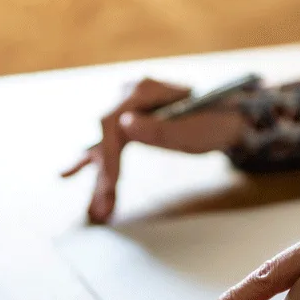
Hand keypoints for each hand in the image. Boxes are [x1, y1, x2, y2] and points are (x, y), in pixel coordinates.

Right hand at [60, 78, 246, 223]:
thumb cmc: (215, 122)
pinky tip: (68, 173)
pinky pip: (110, 145)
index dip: (107, 155)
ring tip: (98, 210)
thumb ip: (159, 129)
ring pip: (105, 146)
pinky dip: (96, 164)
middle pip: (103, 136)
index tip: (111, 183)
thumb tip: (124, 123)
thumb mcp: (193, 130)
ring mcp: (128, 108)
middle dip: (102, 176)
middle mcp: (129, 94)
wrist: (231, 117)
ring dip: (100, 179)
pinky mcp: (131, 123)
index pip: (110, 121)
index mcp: (143, 89)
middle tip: (103, 208)